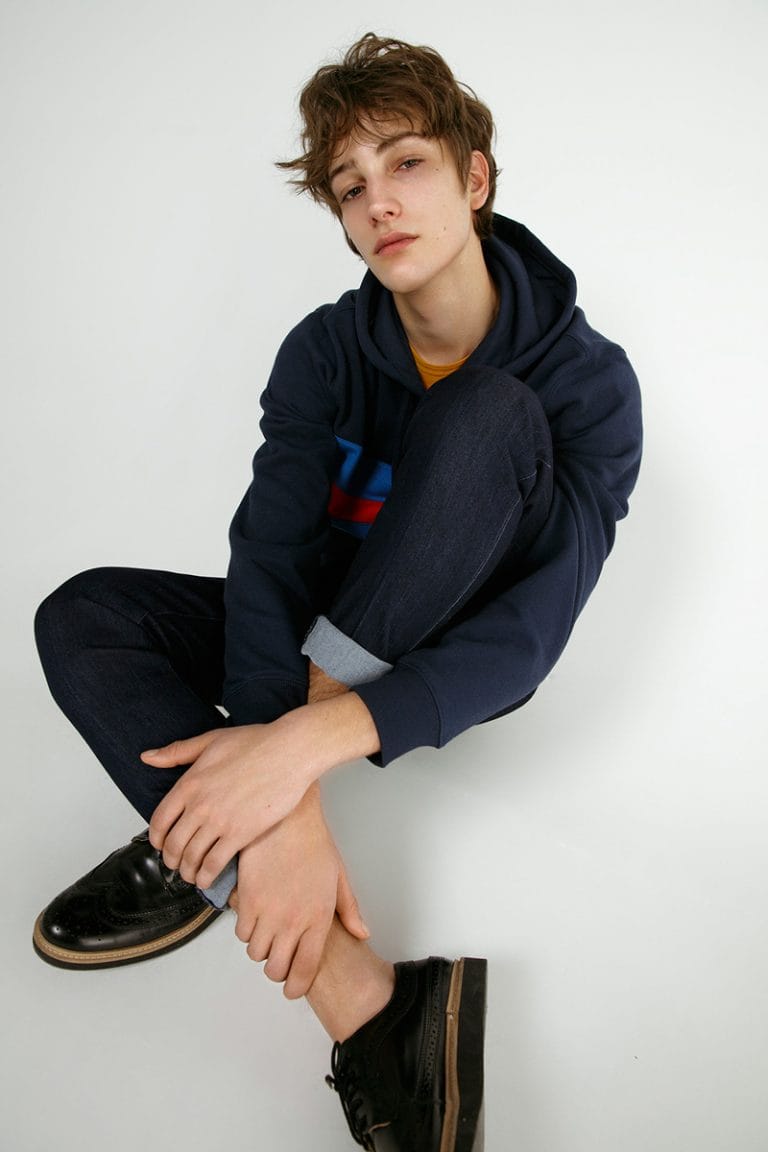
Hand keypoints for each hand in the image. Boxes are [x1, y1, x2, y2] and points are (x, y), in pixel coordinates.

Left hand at [144, 722, 313, 888]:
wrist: (290, 752)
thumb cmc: (256, 742)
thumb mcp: (211, 740)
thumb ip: (177, 751)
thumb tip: (148, 757)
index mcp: (189, 783)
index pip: (159, 820)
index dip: (156, 838)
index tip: (161, 844)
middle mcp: (200, 805)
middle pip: (173, 844)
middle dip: (171, 860)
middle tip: (175, 865)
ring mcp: (220, 821)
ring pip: (192, 857)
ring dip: (187, 871)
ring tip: (191, 875)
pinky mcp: (241, 833)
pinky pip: (214, 863)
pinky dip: (206, 876)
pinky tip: (207, 879)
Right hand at [232, 786, 368, 998]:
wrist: (288, 819)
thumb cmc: (314, 844)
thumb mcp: (338, 877)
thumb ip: (350, 910)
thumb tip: (362, 933)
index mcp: (318, 918)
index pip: (305, 970)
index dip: (296, 986)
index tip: (293, 988)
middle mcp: (292, 921)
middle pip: (275, 968)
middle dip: (277, 969)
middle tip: (279, 956)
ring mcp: (268, 911)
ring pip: (255, 951)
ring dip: (261, 946)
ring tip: (268, 931)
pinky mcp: (247, 899)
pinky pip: (241, 930)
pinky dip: (246, 928)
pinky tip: (255, 914)